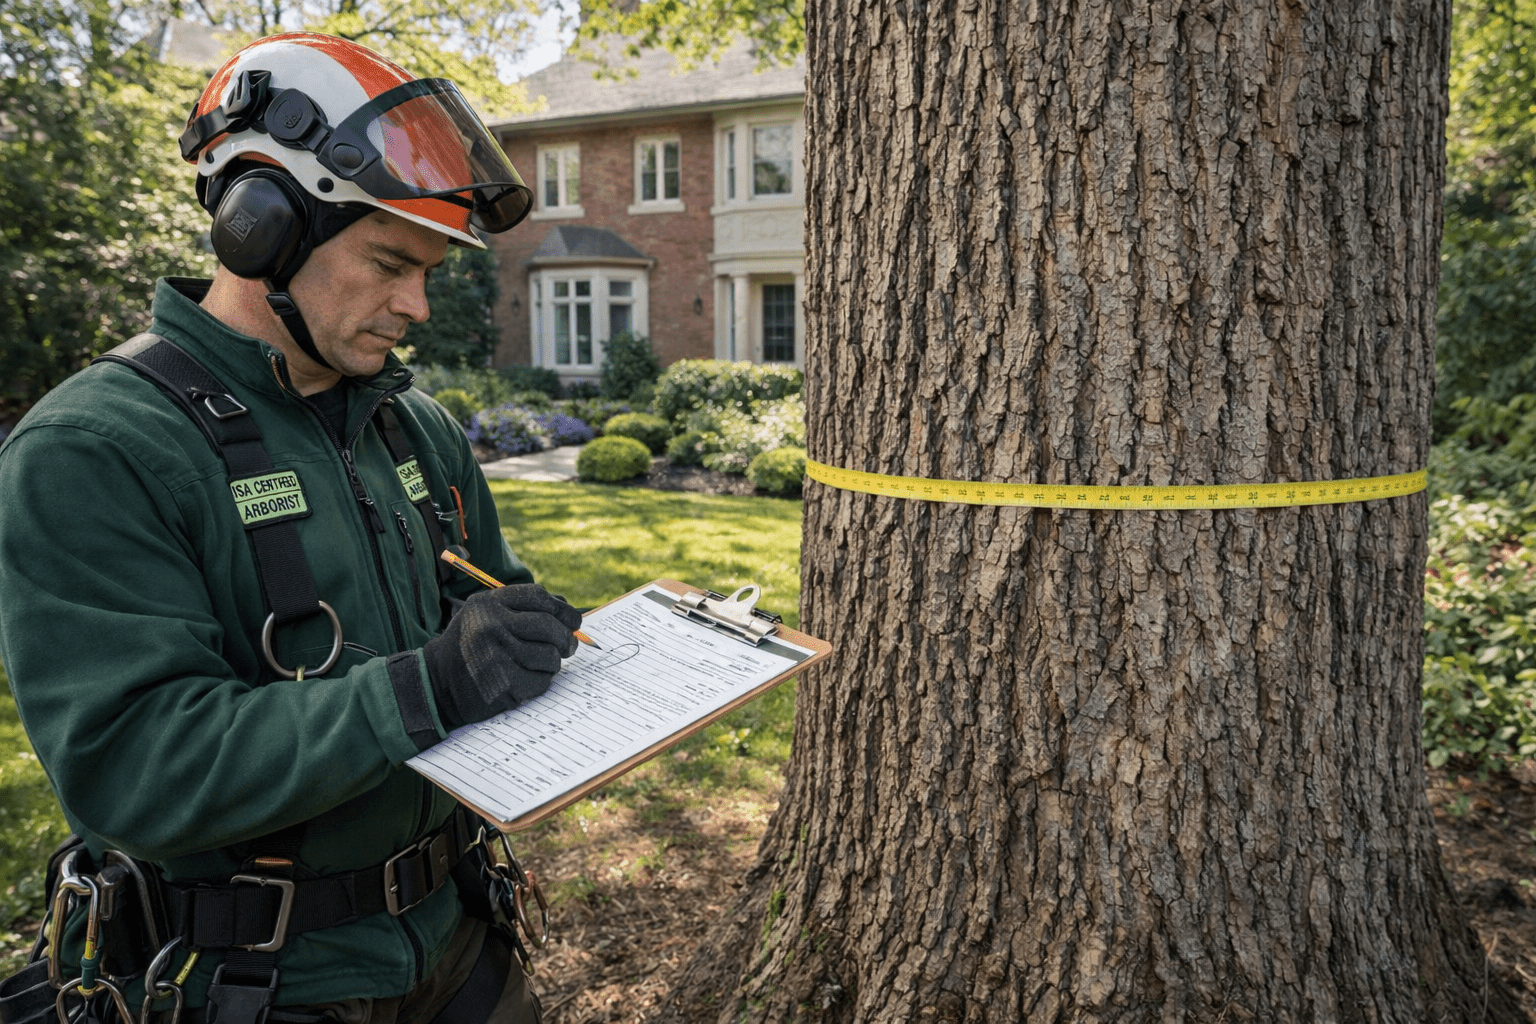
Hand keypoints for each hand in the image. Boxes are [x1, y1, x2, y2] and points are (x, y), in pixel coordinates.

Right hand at [422, 585, 581, 728]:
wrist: (437, 683)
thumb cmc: (471, 646)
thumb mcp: (486, 615)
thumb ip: (522, 607)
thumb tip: (568, 609)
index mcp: (488, 603)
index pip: (538, 596)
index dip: (562, 608)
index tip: (573, 620)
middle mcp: (490, 625)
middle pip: (548, 626)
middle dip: (565, 638)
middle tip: (569, 646)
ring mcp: (496, 655)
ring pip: (549, 655)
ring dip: (553, 662)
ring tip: (543, 664)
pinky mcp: (502, 684)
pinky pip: (541, 680)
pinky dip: (542, 681)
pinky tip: (529, 679)